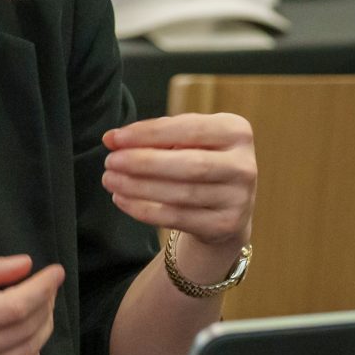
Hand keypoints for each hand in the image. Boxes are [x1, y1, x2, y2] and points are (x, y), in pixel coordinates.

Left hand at [103, 113, 256, 251]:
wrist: (227, 208)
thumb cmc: (200, 162)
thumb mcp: (189, 142)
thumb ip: (157, 137)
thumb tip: (113, 139)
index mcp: (236, 131)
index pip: (189, 128)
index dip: (148, 133)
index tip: (114, 138)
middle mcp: (243, 165)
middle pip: (189, 164)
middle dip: (143, 162)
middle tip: (110, 161)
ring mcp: (239, 198)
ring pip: (181, 194)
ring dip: (138, 187)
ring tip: (110, 179)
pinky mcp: (225, 225)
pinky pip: (177, 218)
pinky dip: (144, 209)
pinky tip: (122, 199)